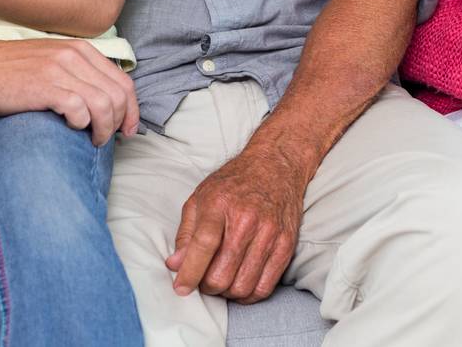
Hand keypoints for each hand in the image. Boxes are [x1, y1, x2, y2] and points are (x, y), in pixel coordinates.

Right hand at [0, 36, 138, 144]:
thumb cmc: (12, 69)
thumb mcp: (53, 60)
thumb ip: (79, 74)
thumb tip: (105, 102)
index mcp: (82, 50)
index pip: (124, 81)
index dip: (132, 110)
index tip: (128, 130)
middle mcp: (75, 57)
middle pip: (119, 95)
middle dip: (121, 122)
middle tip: (110, 140)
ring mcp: (60, 71)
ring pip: (104, 104)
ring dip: (104, 129)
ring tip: (93, 141)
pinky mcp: (44, 86)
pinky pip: (79, 109)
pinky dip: (82, 123)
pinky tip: (72, 128)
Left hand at [166, 143, 306, 302]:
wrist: (276, 165)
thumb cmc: (235, 182)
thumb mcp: (201, 197)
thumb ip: (186, 233)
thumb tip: (175, 265)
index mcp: (219, 204)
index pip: (203, 246)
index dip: (189, 273)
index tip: (181, 288)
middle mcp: (246, 220)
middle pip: (221, 274)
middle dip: (207, 286)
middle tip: (204, 279)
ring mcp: (269, 233)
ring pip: (242, 287)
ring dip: (227, 293)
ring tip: (222, 280)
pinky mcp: (286, 244)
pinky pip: (265, 287)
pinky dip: (248, 295)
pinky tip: (241, 284)